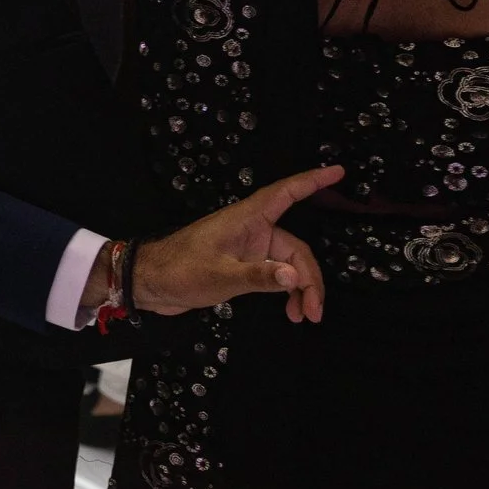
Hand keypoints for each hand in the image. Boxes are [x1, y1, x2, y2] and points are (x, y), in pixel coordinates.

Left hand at [130, 165, 344, 324]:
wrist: (150, 282)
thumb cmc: (180, 270)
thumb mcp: (220, 276)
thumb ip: (258, 277)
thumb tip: (295, 277)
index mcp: (245, 219)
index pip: (285, 194)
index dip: (312, 181)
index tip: (338, 171)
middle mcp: (251, 230)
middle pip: (296, 247)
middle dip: (310, 278)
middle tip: (314, 311)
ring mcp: (247, 249)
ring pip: (288, 264)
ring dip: (300, 289)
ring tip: (304, 316)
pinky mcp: (242, 266)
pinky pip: (275, 274)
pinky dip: (285, 291)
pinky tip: (289, 312)